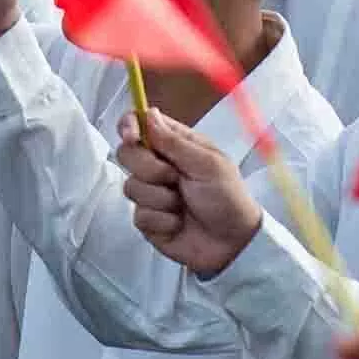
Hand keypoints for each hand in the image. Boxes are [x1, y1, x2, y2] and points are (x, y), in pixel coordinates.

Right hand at [118, 106, 265, 278]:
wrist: (232, 244)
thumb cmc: (227, 197)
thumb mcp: (207, 164)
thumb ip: (174, 141)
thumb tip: (148, 114)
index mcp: (175, 144)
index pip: (139, 123)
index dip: (129, 125)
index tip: (131, 137)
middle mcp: (158, 165)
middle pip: (126, 153)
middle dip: (149, 168)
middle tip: (174, 178)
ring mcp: (151, 192)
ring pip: (131, 186)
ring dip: (161, 198)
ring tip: (183, 205)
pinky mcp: (148, 219)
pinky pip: (138, 215)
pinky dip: (162, 220)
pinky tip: (178, 223)